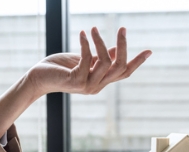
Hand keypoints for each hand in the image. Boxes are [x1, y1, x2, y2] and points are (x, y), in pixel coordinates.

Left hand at [29, 27, 151, 95]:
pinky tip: (82, 34)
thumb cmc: (60, 68)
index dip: (137, 62)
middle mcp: (96, 86)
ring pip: (106, 62)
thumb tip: (114, 49)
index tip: (149, 50)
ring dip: (101, 42)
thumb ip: (99, 58)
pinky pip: (88, 58)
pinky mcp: (76, 80)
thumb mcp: (84, 61)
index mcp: (101, 81)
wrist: (39, 78)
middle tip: (122, 28)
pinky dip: (86, 44)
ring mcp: (87, 86)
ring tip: (92, 29)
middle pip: (119, 67)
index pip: (124, 73)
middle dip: (123, 46)